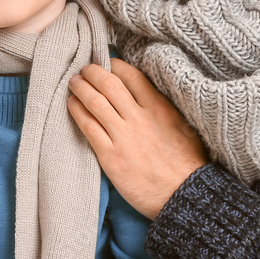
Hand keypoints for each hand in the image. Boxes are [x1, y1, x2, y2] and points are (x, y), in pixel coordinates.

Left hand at [67, 58, 206, 219]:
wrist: (184, 195)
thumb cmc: (188, 164)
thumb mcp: (184, 127)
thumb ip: (165, 109)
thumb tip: (149, 96)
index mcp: (160, 108)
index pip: (132, 76)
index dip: (115, 65)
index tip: (107, 63)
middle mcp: (140, 118)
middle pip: (109, 84)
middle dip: (93, 72)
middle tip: (85, 69)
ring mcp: (123, 136)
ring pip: (95, 102)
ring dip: (81, 88)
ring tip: (74, 83)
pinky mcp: (111, 156)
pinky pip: (88, 127)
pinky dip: (76, 111)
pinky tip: (71, 105)